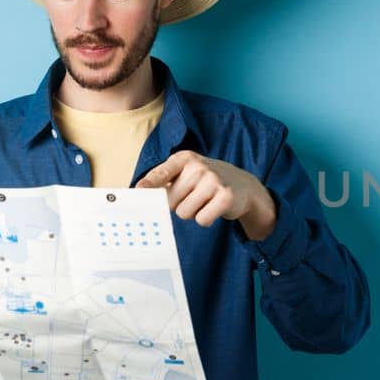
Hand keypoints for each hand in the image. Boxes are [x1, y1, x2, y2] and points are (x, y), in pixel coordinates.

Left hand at [135, 150, 275, 234]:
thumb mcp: (186, 174)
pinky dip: (206, 219)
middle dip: (177, 205)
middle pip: (170, 201)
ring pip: (184, 213)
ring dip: (192, 213)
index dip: (146, 185)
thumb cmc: (205, 181)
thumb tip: (139, 194)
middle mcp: (198, 166)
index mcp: (184, 158)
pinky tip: (214, 208)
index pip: (160, 174)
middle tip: (193, 198)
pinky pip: (202, 220)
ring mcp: (213, 180)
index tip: (136, 192)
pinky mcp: (226, 196)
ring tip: (204, 202)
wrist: (243, 185)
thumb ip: (164, 182)